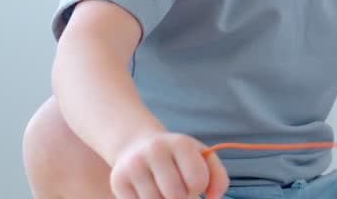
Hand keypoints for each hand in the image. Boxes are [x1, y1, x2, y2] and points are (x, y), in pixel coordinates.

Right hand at [109, 132, 228, 198]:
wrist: (137, 146)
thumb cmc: (178, 158)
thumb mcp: (201, 157)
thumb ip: (218, 178)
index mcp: (180, 143)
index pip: (197, 181)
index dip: (198, 188)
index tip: (192, 182)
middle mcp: (155, 151)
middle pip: (176, 196)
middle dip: (181, 198)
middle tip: (177, 189)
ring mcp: (134, 166)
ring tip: (163, 191)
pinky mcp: (118, 181)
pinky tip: (148, 193)